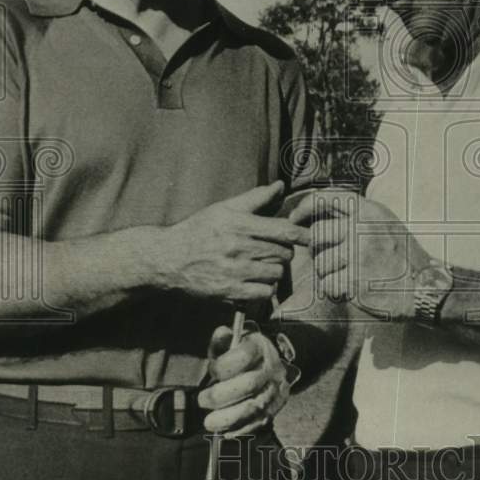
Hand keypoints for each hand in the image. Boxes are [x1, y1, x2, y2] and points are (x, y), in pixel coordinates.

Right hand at [155, 181, 309, 302]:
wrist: (167, 258)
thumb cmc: (198, 230)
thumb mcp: (224, 208)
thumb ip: (255, 198)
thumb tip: (279, 186)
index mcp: (239, 224)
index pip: (283, 230)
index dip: (303, 235)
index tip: (311, 238)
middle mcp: (238, 247)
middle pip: (283, 253)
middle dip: (284, 252)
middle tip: (276, 251)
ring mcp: (234, 271)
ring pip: (276, 273)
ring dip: (275, 271)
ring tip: (264, 266)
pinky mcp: (229, 292)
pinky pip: (263, 293)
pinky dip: (265, 288)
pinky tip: (256, 281)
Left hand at [198, 323, 291, 435]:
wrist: (270, 362)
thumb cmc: (244, 352)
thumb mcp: (233, 340)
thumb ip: (222, 340)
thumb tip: (221, 335)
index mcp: (260, 347)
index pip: (243, 356)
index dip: (223, 366)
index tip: (211, 369)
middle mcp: (271, 368)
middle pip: (249, 385)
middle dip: (221, 396)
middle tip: (202, 400)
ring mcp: (276, 389)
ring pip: (255, 407)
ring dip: (229, 417)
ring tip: (209, 422)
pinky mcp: (277, 407)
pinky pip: (260, 421)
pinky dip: (241, 428)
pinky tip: (225, 431)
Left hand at [290, 190, 428, 317]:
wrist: (426, 288)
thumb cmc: (403, 256)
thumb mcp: (385, 224)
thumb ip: (356, 216)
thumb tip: (317, 214)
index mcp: (370, 213)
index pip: (327, 198)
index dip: (305, 207)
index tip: (294, 218)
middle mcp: (362, 230)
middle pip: (317, 235)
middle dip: (317, 250)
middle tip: (331, 260)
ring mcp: (358, 256)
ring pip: (320, 263)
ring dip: (328, 274)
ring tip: (348, 276)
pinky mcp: (356, 282)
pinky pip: (327, 285)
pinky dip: (335, 291)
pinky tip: (351, 290)